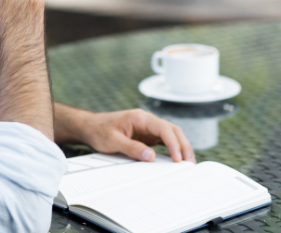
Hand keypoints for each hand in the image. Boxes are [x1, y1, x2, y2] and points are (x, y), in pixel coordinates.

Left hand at [77, 109, 194, 162]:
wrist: (90, 126)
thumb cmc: (100, 130)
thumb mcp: (113, 141)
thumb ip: (131, 148)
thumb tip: (150, 157)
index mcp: (140, 118)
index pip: (163, 128)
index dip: (173, 143)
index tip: (178, 158)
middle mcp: (147, 120)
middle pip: (172, 130)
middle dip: (183, 145)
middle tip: (189, 162)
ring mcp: (148, 127)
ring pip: (171, 134)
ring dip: (181, 146)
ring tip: (188, 163)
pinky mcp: (147, 135)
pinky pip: (164, 140)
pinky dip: (172, 148)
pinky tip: (177, 159)